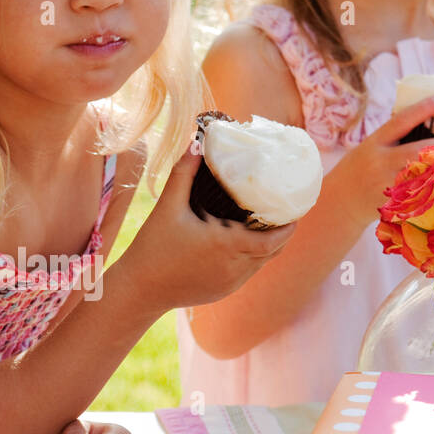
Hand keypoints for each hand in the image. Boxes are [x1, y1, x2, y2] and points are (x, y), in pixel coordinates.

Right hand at [121, 144, 295, 310]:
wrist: (139, 290)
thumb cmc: (152, 248)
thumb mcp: (168, 207)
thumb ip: (183, 174)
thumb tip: (195, 142)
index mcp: (225, 246)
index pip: (272, 240)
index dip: (288, 227)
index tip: (295, 211)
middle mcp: (233, 267)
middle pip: (272, 251)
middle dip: (282, 233)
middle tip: (284, 211)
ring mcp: (229, 283)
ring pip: (261, 263)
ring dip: (267, 246)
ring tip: (267, 224)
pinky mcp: (222, 291)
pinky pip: (246, 273)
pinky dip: (251, 258)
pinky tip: (243, 243)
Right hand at [329, 94, 433, 229]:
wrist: (339, 203)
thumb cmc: (356, 171)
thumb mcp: (368, 149)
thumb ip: (391, 140)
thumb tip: (425, 123)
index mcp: (373, 144)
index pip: (400, 122)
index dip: (422, 109)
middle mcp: (380, 163)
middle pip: (418, 150)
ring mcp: (386, 184)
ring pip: (423, 172)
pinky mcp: (393, 202)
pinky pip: (419, 192)